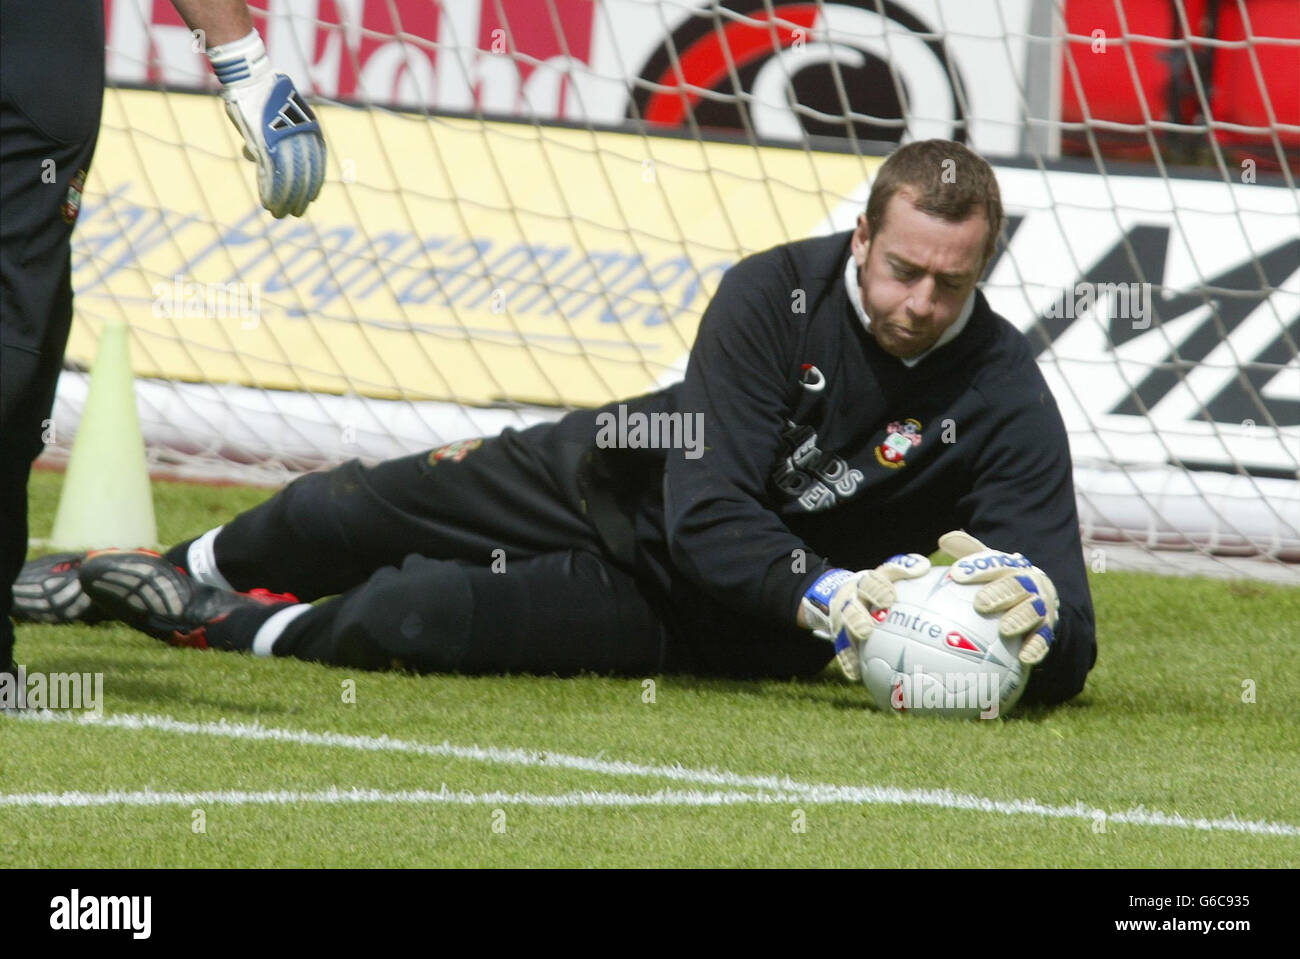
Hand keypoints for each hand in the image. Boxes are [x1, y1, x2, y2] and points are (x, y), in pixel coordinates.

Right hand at [208, 31, 325, 217]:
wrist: (250, 77)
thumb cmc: (260, 95)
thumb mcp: (272, 118)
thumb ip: (269, 138)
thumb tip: (253, 155)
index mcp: (310, 132)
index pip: (317, 165)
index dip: (313, 184)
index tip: (312, 198)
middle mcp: (302, 138)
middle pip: (305, 176)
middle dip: (300, 198)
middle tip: (297, 213)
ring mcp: (283, 142)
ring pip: (288, 180)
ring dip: (284, 200)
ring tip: (280, 214)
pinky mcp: (266, 145)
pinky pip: (270, 175)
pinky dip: (268, 192)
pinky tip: (267, 203)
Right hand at [801, 553, 930, 679]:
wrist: (842, 596)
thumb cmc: (878, 587)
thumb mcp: (888, 575)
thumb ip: (904, 570)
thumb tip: (925, 566)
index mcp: (866, 584)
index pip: (871, 581)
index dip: (878, 588)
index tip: (890, 597)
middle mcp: (852, 600)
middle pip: (851, 606)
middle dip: (858, 614)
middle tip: (869, 625)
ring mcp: (843, 619)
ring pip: (844, 627)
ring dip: (852, 632)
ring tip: (862, 638)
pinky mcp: (840, 637)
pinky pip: (842, 651)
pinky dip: (848, 662)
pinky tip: (855, 675)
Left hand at [938, 530, 1057, 665]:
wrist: (1039, 600)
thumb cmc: (1002, 582)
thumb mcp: (988, 565)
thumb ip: (968, 552)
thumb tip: (944, 538)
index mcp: (1011, 567)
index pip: (995, 563)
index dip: (977, 567)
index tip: (956, 574)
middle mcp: (1029, 584)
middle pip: (1016, 585)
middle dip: (1000, 593)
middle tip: (980, 603)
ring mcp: (1040, 607)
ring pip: (1033, 611)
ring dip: (1020, 618)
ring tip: (1005, 629)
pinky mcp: (1047, 630)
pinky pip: (1044, 640)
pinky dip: (1036, 647)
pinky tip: (1024, 657)